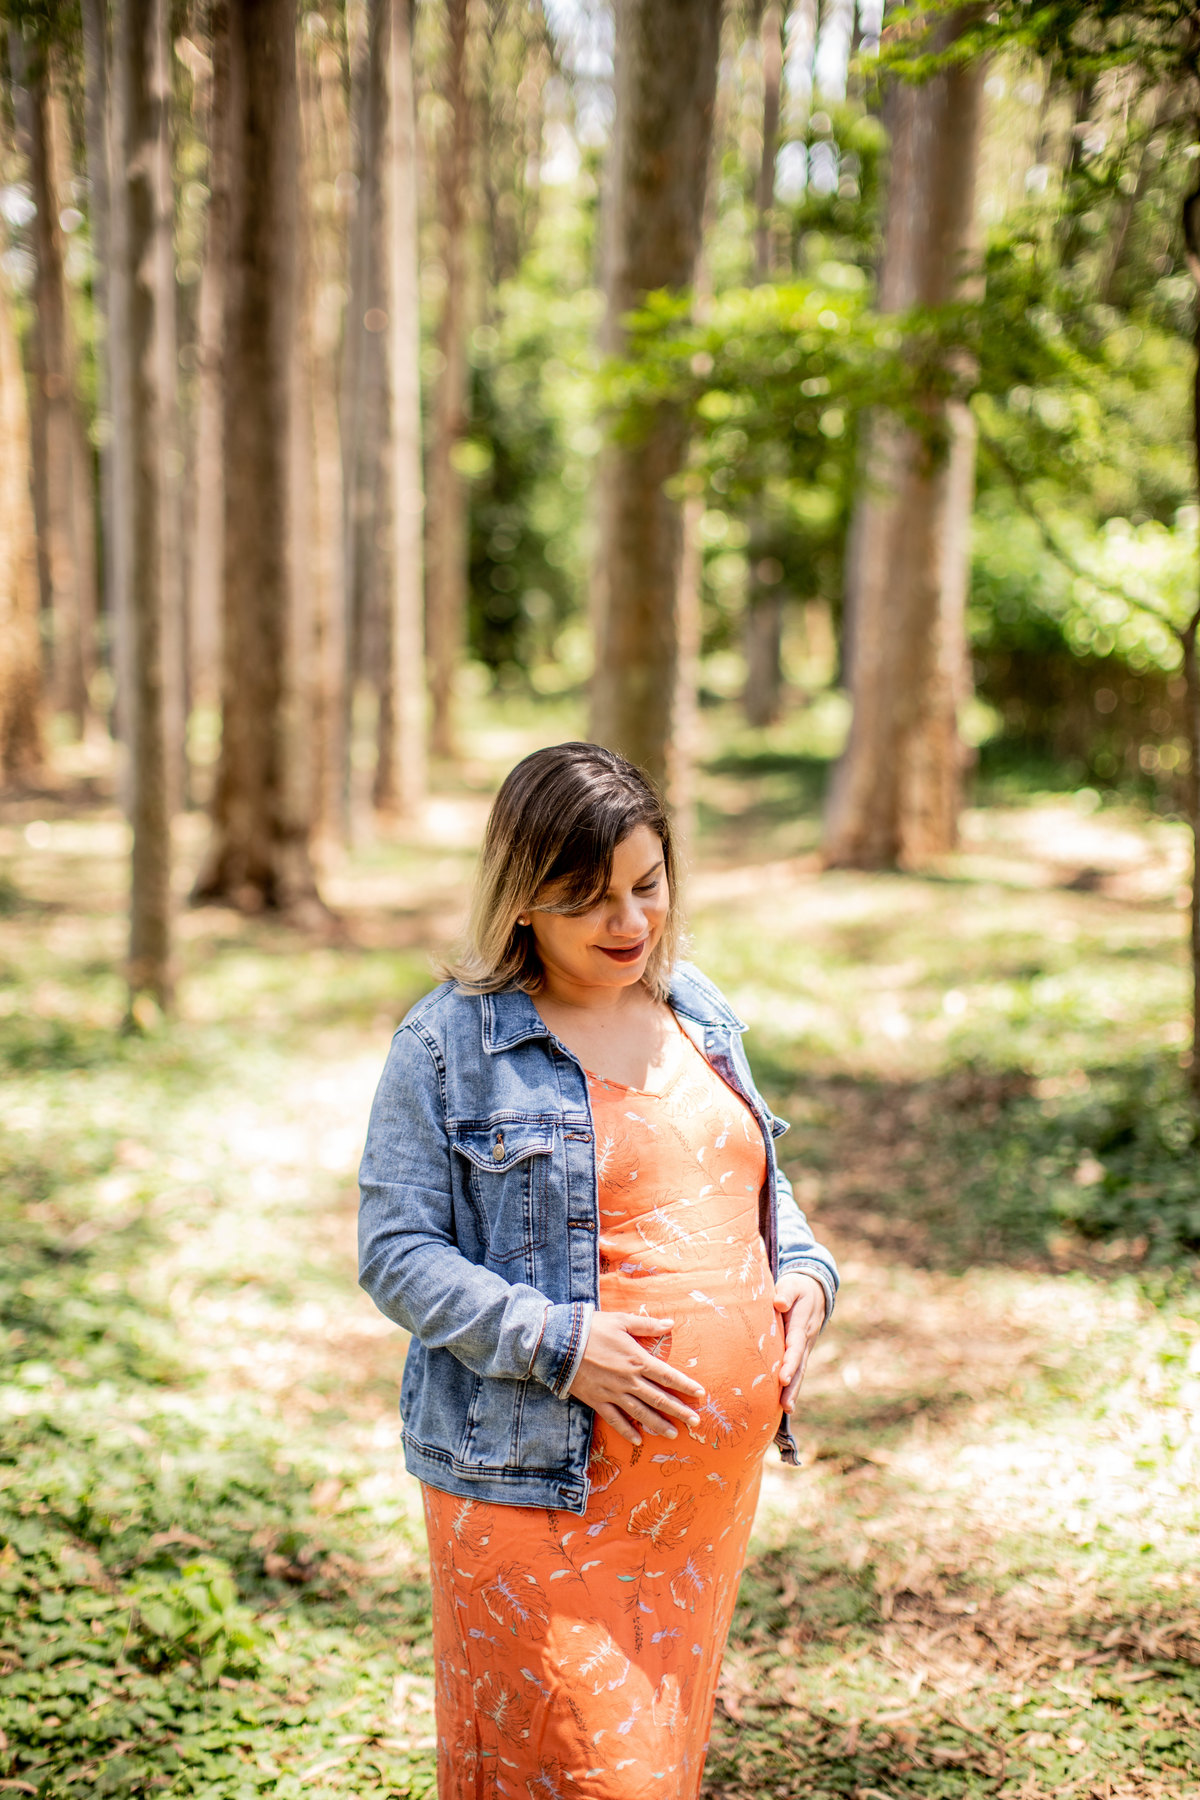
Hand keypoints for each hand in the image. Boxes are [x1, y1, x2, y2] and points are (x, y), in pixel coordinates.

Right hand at [567, 1312, 705, 1446]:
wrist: (560, 1344)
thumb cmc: (592, 1329)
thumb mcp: (621, 1321)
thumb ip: (646, 1325)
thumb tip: (670, 1324)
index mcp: (637, 1359)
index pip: (667, 1375)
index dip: (685, 1385)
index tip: (700, 1395)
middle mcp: (629, 1380)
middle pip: (659, 1398)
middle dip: (679, 1411)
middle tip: (695, 1422)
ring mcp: (614, 1393)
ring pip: (641, 1413)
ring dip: (659, 1424)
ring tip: (674, 1434)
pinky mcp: (598, 1401)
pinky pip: (615, 1420)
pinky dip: (627, 1431)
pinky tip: (638, 1440)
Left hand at [774, 1273, 826, 1413]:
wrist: (815, 1292)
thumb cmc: (797, 1288)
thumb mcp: (792, 1285)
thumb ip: (786, 1293)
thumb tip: (778, 1302)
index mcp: (801, 1324)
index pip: (795, 1346)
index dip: (790, 1362)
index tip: (783, 1377)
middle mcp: (805, 1340)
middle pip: (800, 1365)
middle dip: (793, 1385)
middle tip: (786, 1404)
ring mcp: (805, 1348)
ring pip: (800, 1371)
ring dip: (794, 1391)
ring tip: (787, 1410)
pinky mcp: (801, 1352)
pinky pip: (798, 1371)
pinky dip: (793, 1387)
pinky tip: (785, 1404)